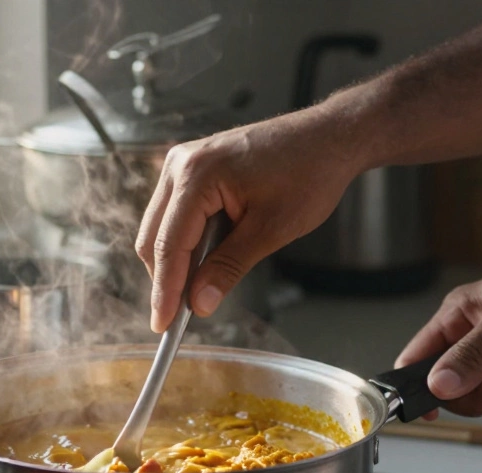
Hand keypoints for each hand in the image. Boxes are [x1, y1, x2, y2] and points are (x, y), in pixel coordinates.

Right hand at [135, 106, 367, 331]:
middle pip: (153, 237)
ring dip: (174, 261)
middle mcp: (181, 164)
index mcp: (197, 175)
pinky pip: (174, 212)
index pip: (168, 245)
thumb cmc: (309, 174)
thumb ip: (229, 267)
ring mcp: (184, 162)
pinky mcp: (192, 167)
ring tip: (198, 289)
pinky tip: (204, 260)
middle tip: (178, 317)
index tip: (162, 325)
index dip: (164, 290)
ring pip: (159, 227)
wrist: (328, 138)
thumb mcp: (271, 229)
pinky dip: (183, 241)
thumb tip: (199, 302)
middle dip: (165, 278)